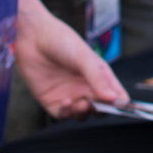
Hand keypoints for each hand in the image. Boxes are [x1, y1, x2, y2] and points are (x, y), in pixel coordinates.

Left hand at [14, 0, 128, 116]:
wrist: (32, 37)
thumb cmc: (62, 41)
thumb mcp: (84, 58)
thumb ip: (98, 79)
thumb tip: (114, 99)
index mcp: (98, 76)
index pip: (116, 95)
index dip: (120, 103)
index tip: (120, 105)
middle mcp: (85, 87)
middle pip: (101, 108)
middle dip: (102, 111)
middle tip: (98, 105)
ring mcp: (69, 95)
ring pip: (82, 114)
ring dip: (84, 113)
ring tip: (82, 103)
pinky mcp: (52, 101)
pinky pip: (62, 115)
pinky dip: (66, 112)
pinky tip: (66, 102)